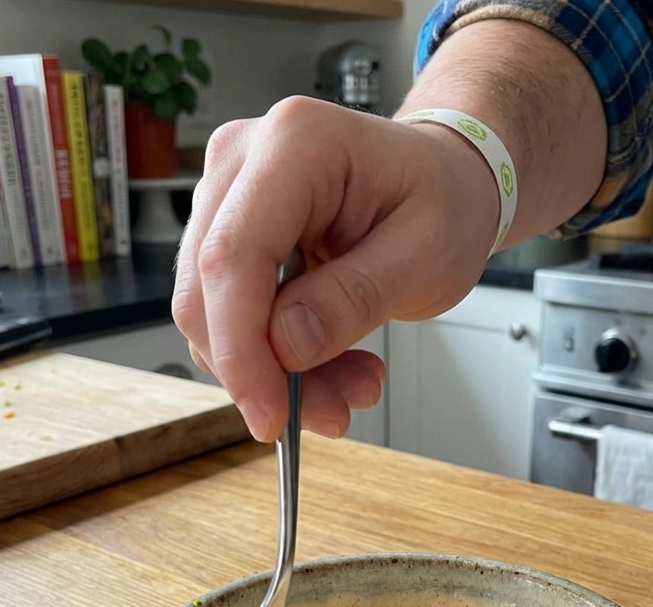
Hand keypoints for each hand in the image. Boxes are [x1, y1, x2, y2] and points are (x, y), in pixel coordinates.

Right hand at [172, 96, 498, 441]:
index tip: (270, 415)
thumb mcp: (426, 255)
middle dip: (260, 371)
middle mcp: (243, 160)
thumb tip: (285, 347)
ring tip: (352, 383)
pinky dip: (278, 358)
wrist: (445, 181)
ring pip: (214, 314)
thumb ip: (354, 299)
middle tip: (331, 412)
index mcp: (295, 145)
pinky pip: (232, 316)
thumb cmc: (444, 199)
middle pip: (208, 291)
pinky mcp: (231, 234)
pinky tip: (333, 364)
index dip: (241, 349)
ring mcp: (229, 196)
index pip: (233, 258)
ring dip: (277, 371)